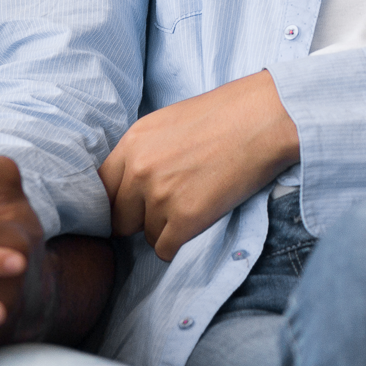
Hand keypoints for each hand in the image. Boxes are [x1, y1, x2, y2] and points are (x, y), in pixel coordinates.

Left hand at [101, 69, 298, 259]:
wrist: (264, 119)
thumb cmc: (224, 116)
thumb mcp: (167, 123)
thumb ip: (142, 152)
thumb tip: (130, 184)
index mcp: (132, 143)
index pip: (101, 189)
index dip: (117, 200)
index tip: (132, 206)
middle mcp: (139, 170)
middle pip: (118, 218)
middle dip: (138, 218)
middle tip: (167, 207)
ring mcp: (160, 196)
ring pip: (145, 234)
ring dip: (165, 228)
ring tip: (194, 203)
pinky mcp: (185, 219)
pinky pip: (165, 249)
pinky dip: (179, 243)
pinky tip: (198, 221)